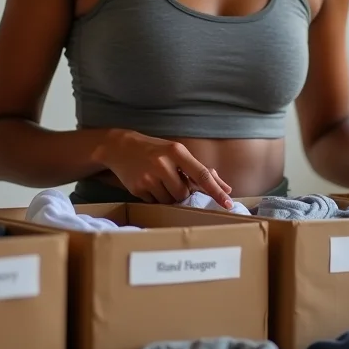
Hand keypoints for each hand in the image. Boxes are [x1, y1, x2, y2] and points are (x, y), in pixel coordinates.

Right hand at [103, 130, 233, 207]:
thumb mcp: (176, 152)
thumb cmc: (155, 149)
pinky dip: (155, 197)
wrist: (120, 146)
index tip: (228, 202)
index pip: (201, 174)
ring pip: (170, 200)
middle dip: (181, 191)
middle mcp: (163, 163)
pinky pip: (155, 202)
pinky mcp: (137, 189)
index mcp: (177, 152)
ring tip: (158, 180)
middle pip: (183, 193)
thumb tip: (225, 187)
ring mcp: (149, 177)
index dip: (216, 190)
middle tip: (170, 178)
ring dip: (168, 196)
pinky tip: (148, 183)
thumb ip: (199, 169)